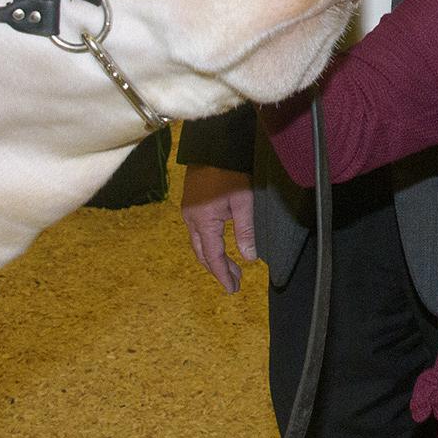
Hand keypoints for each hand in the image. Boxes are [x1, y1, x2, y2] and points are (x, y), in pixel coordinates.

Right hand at [180, 164, 256, 292]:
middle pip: (202, 253)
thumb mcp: (243, 202)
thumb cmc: (230, 173)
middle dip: (218, 269)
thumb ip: (245, 232)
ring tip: (231, 267)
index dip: (223, 275)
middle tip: (235, 281)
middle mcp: (191, 220)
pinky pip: (196, 233)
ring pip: (198, 244)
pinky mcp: (189, 205)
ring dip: (212, 257)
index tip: (233, 289)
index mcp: (204, 221)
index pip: (213, 256)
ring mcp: (188, 212)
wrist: (213, 148)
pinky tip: (219, 246)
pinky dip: (208, 245)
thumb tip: (249, 258)